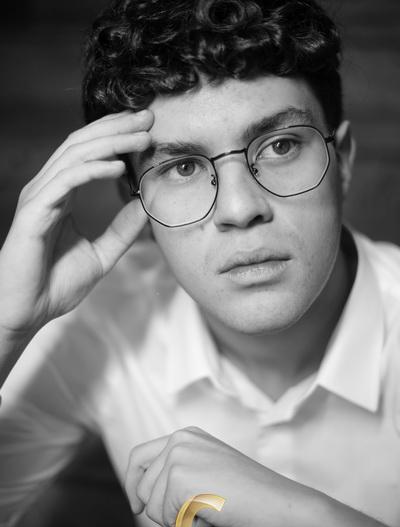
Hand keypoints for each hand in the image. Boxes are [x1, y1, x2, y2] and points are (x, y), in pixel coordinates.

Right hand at [0, 109, 152, 338]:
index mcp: (60, 195)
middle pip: (82, 144)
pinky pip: (66, 181)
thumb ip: (121, 231)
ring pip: (75, 155)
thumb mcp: (101, 255)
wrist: (27, 312)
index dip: (116, 136)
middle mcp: (47, 189)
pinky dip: (93, 169)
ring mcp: (39, 198)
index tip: (146, 128)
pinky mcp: (35, 212)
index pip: (88, 153)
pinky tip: (118, 167)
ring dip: (111, 142)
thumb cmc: (55, 286)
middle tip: (148, 117)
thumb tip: (144, 207)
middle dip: (116, 127)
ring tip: (141, 136)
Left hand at [125, 426, 302, 526]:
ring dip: (181, 523)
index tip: (138, 506)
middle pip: (144, 489)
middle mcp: (179, 440)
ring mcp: (178, 457)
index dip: (134, 484)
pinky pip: (166, 519)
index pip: (139, 457)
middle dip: (166, 512)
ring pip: (153, 509)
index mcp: (187, 435)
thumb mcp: (209, 471)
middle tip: (203, 513)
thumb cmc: (250, 496)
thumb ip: (180, 473)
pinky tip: (215, 518)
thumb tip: (143, 495)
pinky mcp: (180, 479)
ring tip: (213, 513)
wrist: (279, 504)